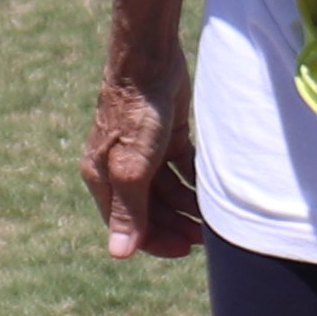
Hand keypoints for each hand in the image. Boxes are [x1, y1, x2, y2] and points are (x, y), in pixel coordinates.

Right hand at [82, 47, 201, 259]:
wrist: (149, 60)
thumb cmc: (135, 113)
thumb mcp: (132, 167)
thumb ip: (130, 210)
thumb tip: (119, 254)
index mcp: (104, 178)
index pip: (128, 225)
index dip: (156, 241)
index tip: (186, 249)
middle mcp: (120, 168)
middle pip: (150, 211)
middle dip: (176, 226)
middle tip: (206, 237)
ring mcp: (144, 153)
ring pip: (168, 192)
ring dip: (188, 206)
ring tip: (212, 217)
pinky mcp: (166, 138)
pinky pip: (182, 170)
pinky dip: (195, 182)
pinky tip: (212, 190)